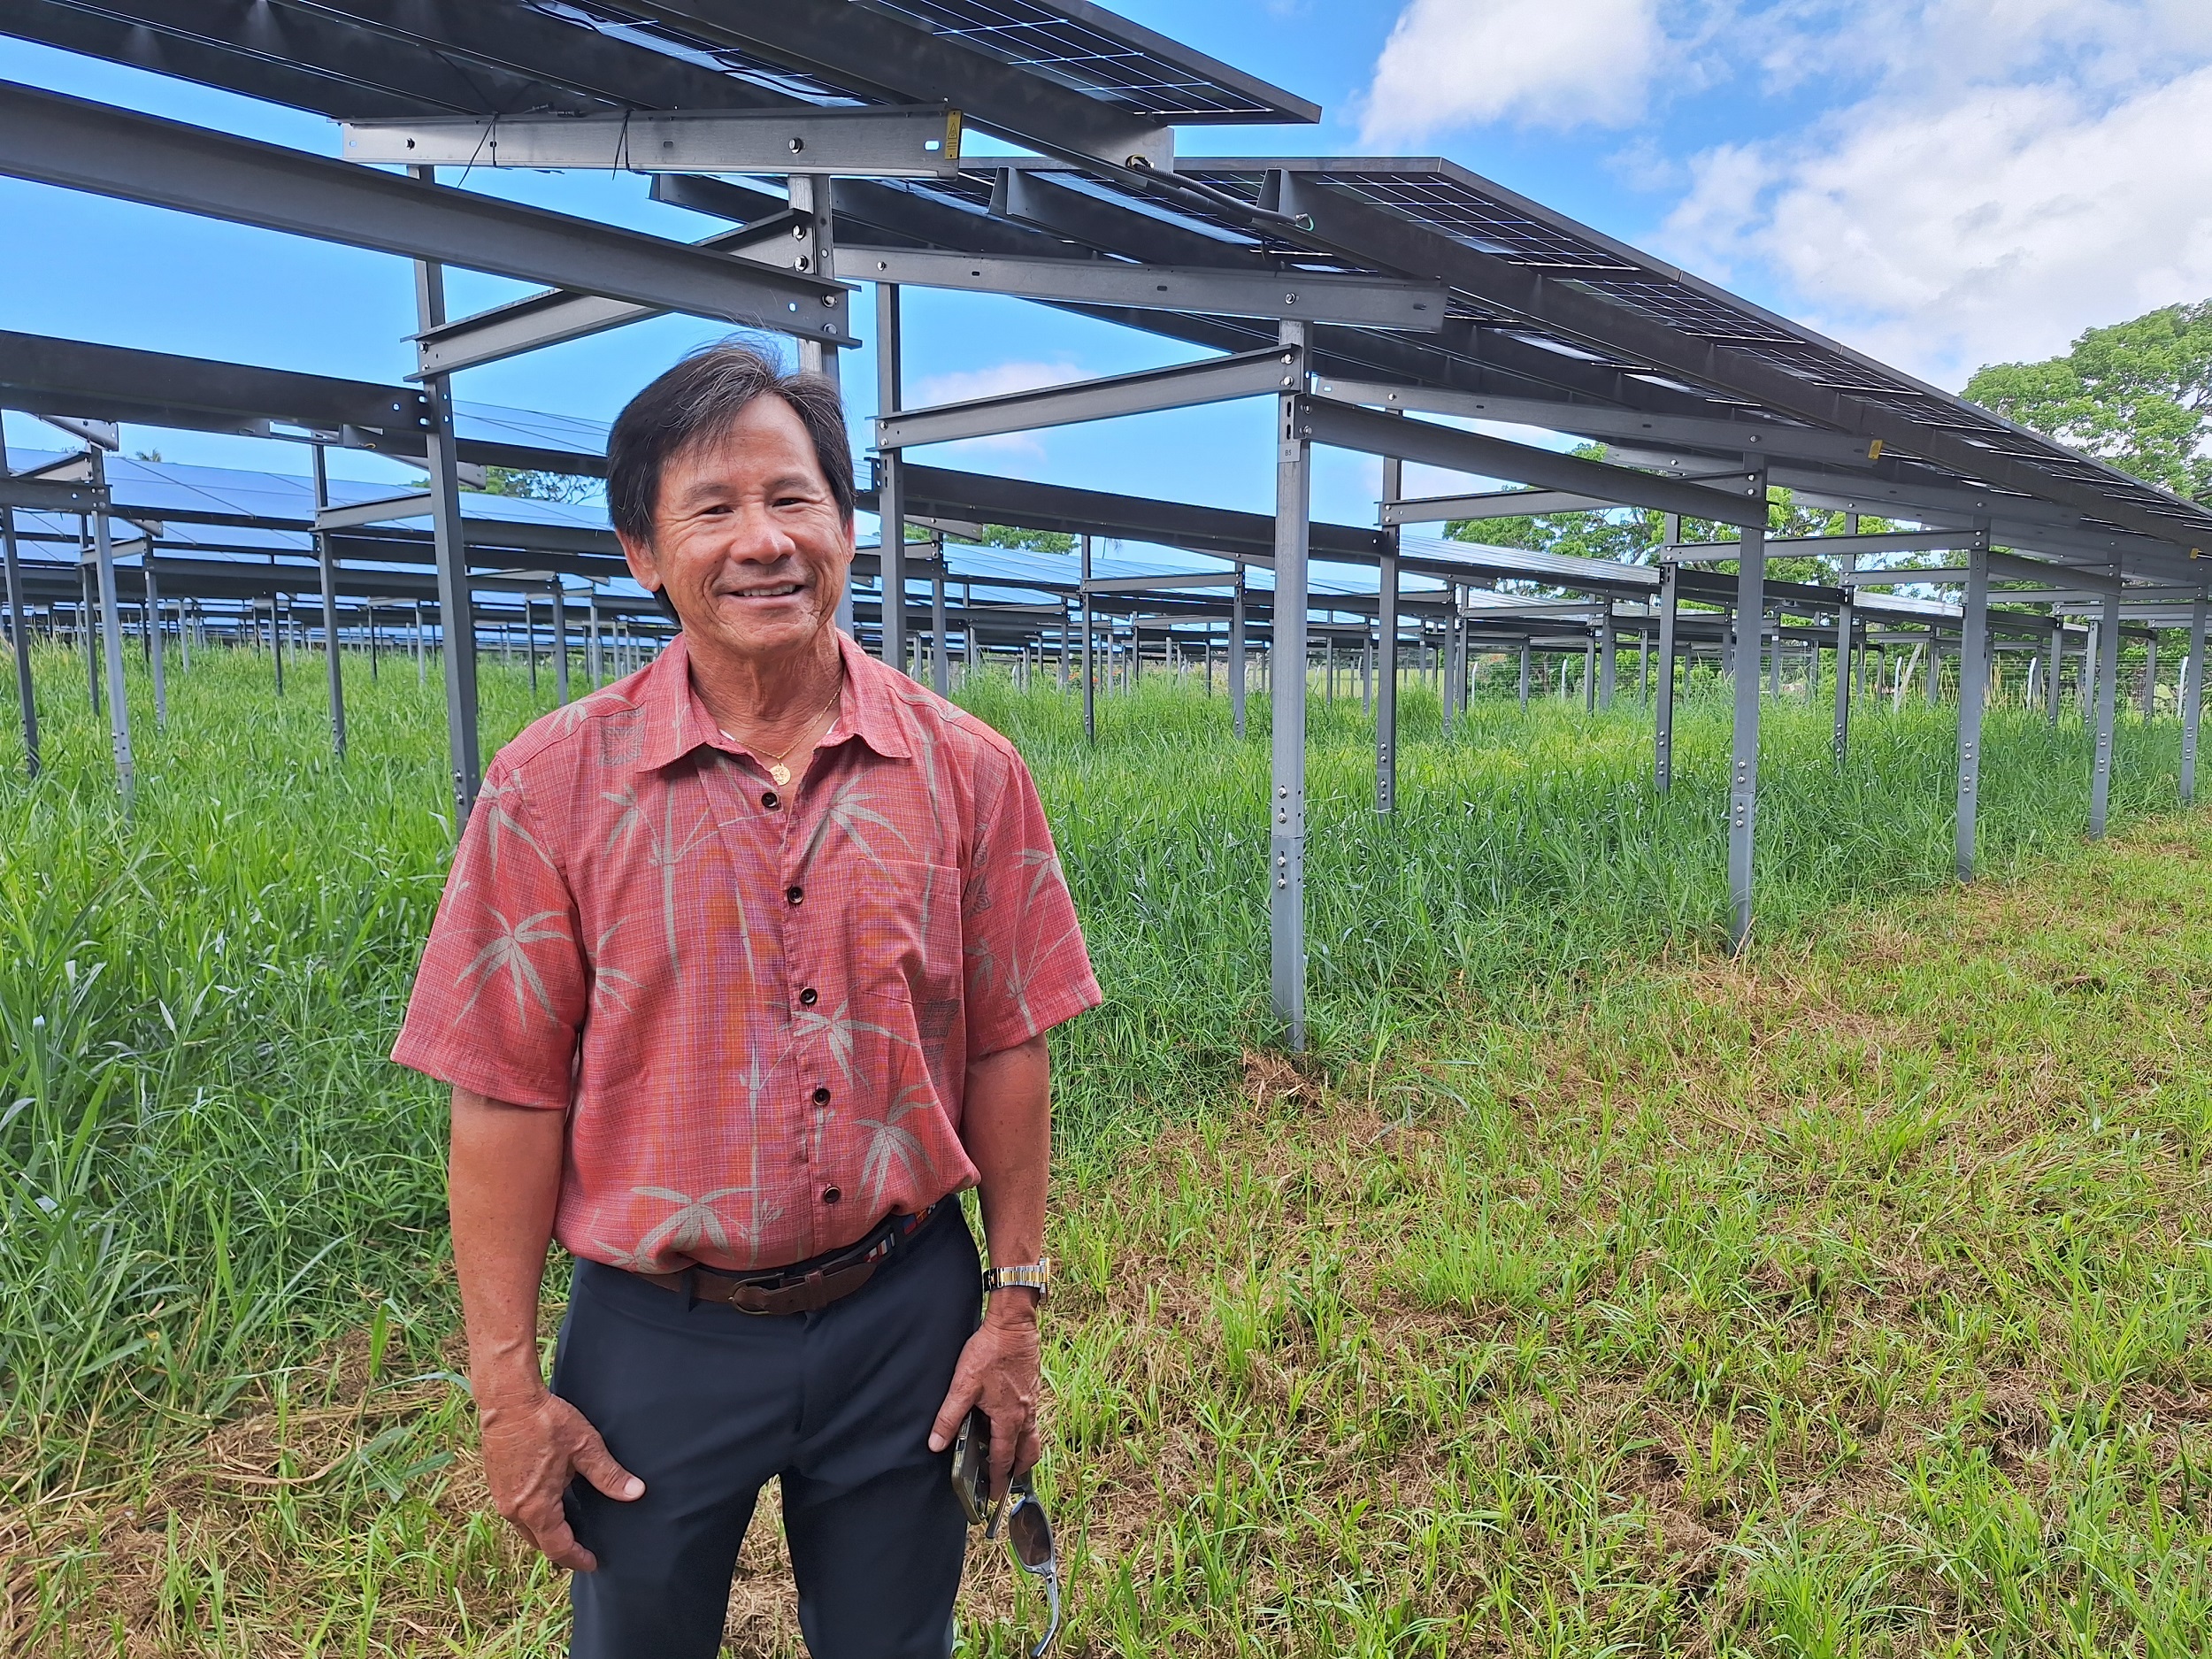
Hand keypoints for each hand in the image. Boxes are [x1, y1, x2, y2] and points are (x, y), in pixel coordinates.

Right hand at [478, 1390, 642, 1570]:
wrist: (508, 1400)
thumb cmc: (546, 1421)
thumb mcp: (584, 1446)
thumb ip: (609, 1474)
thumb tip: (636, 1493)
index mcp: (536, 1507)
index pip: (558, 1548)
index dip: (577, 1558)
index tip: (593, 1563)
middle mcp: (514, 1510)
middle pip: (540, 1542)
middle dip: (562, 1549)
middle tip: (584, 1548)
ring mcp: (501, 1497)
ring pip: (526, 1528)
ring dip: (547, 1532)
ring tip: (569, 1527)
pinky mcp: (496, 1484)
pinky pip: (517, 1512)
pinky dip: (534, 1516)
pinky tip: (550, 1503)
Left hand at [928, 1298, 1042, 1499]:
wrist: (1013, 1325)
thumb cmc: (989, 1352)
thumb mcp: (963, 1385)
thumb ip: (949, 1417)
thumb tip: (935, 1444)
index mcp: (1008, 1419)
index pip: (1002, 1458)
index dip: (997, 1478)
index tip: (995, 1495)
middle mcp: (1025, 1414)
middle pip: (1027, 1452)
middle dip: (1018, 1469)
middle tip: (1008, 1481)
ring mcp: (1033, 1401)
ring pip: (1032, 1436)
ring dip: (1023, 1451)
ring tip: (1012, 1457)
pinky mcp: (1034, 1388)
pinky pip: (1033, 1419)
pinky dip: (1025, 1431)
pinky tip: (1011, 1422)